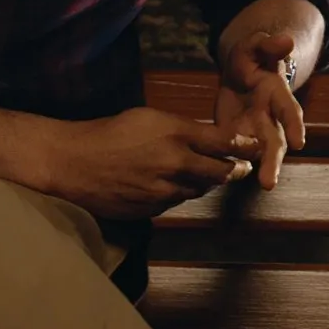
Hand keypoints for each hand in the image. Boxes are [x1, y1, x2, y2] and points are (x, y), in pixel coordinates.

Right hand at [49, 107, 259, 220]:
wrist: (72, 163)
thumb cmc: (108, 133)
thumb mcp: (147, 118)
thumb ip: (179, 129)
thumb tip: (204, 137)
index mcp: (174, 134)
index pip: (223, 142)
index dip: (245, 145)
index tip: (256, 146)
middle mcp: (174, 163)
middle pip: (220, 173)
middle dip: (234, 170)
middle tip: (240, 168)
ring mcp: (163, 190)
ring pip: (199, 190)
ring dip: (206, 184)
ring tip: (209, 176)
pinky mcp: (152, 210)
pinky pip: (175, 202)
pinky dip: (180, 194)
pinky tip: (174, 185)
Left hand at [214, 30, 306, 189]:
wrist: (241, 71)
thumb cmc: (252, 57)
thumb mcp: (256, 46)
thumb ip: (269, 46)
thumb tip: (286, 40)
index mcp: (276, 94)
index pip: (288, 110)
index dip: (293, 125)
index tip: (299, 143)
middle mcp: (270, 117)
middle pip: (274, 143)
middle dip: (272, 162)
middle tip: (269, 183)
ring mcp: (253, 130)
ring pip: (258, 154)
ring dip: (259, 169)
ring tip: (260, 186)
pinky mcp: (234, 137)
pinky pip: (233, 153)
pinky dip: (230, 165)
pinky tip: (221, 180)